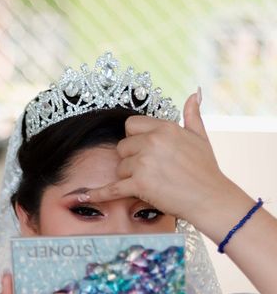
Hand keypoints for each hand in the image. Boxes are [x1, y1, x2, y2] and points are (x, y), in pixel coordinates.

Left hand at [84, 91, 235, 223]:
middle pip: (122, 147)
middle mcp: (152, 141)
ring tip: (152, 182)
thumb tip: (195, 94)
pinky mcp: (139, 184)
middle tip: (151, 170)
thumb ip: (192, 115)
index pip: (131, 126)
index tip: (144, 150)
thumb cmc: (206, 169)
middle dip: (131, 159)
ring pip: (119, 167)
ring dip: (129, 177)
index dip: (134, 139)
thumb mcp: (200, 137)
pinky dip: (98, 193)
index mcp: (164, 128)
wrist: (211, 199)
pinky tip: (82, 196)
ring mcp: (144, 162)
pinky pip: (112, 188)